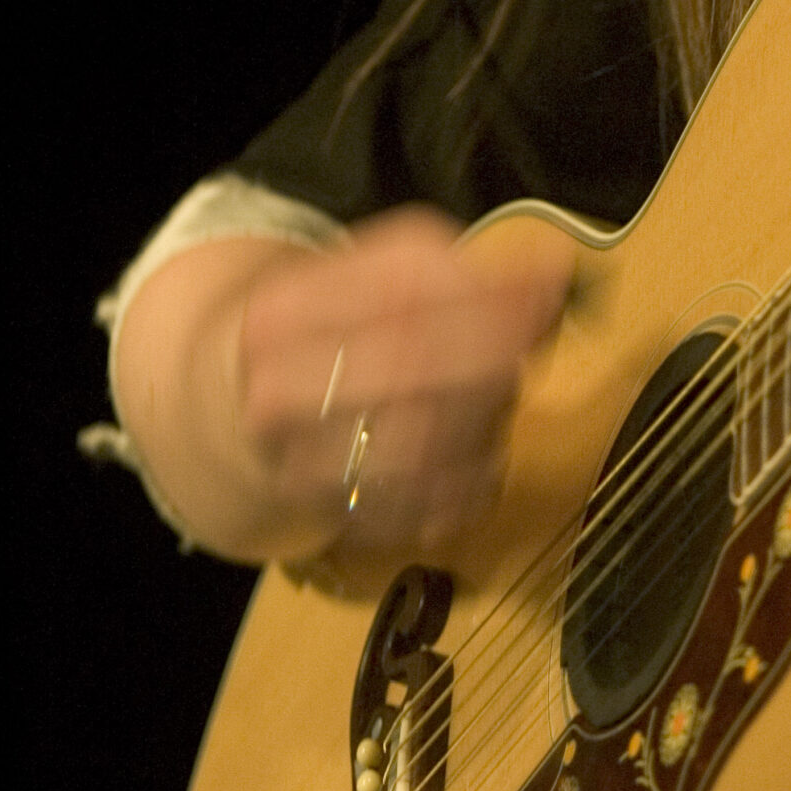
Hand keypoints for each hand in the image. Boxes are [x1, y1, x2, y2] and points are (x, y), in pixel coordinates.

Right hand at [235, 207, 572, 553]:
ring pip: (425, 445)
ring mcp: (300, 466)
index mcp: (284, 311)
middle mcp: (277, 392)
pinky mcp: (337, 520)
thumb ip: (459, 270)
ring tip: (499, 393)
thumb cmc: (331, 327)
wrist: (238, 407)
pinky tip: (481, 448)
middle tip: (528, 345)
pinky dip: (474, 478)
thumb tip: (552, 272)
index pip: (398, 293)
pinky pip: (429, 506)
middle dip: (492, 354)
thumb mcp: (376, 273)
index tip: (548, 288)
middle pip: (411, 367)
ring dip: (485, 418)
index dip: (487, 292)